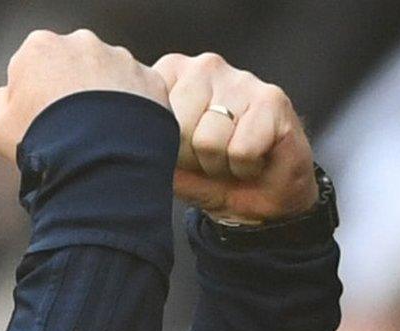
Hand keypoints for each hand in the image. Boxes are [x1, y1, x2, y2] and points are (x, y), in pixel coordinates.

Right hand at [0, 30, 168, 163]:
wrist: (96, 159)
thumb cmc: (41, 141)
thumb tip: (7, 96)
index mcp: (40, 47)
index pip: (32, 65)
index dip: (32, 96)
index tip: (37, 122)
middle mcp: (82, 42)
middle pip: (73, 65)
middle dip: (71, 91)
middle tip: (69, 130)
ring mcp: (121, 58)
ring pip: (108, 77)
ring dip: (103, 100)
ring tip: (98, 137)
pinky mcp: (150, 79)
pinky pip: (138, 94)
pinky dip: (132, 111)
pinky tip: (121, 137)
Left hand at [152, 53, 316, 223]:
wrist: (263, 194)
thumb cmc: (209, 175)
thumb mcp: (164, 164)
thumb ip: (142, 146)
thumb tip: (127, 142)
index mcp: (168, 76)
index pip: (146, 116)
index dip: (162, 149)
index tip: (179, 151)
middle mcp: (202, 67)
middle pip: (177, 130)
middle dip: (191, 157)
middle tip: (208, 158)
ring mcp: (239, 78)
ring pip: (208, 141)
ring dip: (218, 165)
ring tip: (229, 158)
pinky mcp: (271, 98)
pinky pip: (241, 150)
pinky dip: (245, 167)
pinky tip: (252, 158)